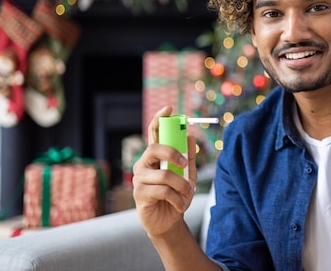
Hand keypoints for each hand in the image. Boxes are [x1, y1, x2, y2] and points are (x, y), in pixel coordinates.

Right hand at [132, 105, 197, 236]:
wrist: (169, 221)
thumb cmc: (176, 195)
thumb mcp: (187, 175)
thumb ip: (189, 157)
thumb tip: (191, 136)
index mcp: (155, 156)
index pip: (154, 132)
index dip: (159, 119)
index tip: (169, 108)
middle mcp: (143, 164)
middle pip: (155, 148)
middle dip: (174, 154)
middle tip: (185, 164)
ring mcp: (139, 178)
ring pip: (164, 175)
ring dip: (182, 186)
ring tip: (187, 194)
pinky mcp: (140, 194)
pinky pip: (164, 191)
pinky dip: (177, 199)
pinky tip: (179, 205)